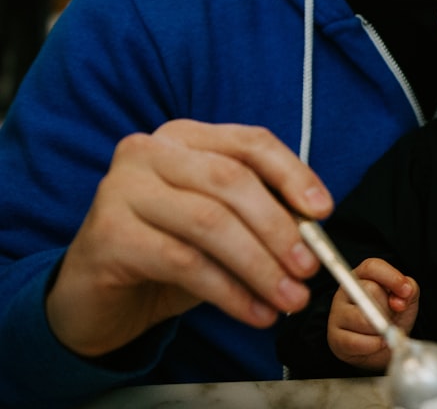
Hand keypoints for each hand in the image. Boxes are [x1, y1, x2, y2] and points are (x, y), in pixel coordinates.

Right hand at [45, 120, 333, 357]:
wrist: (98, 295)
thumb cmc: (169, 251)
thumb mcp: (222, 226)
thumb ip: (263, 216)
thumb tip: (315, 233)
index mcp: (186, 138)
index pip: (251, 143)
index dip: (293, 174)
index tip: (323, 211)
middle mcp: (150, 152)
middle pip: (232, 181)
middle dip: (280, 228)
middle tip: (309, 269)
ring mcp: (122, 189)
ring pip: (210, 223)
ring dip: (260, 266)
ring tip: (289, 298)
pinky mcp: (108, 235)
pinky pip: (184, 262)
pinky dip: (229, 292)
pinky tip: (255, 312)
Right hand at [328, 258, 418, 370]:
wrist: (384, 346)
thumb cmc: (393, 317)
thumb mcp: (406, 299)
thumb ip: (409, 289)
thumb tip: (403, 295)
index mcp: (363, 276)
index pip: (372, 267)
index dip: (391, 277)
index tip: (406, 291)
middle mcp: (347, 291)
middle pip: (370, 291)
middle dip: (387, 308)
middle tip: (391, 317)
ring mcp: (338, 313)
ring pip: (362, 318)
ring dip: (380, 329)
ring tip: (383, 331)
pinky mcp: (335, 337)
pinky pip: (355, 341)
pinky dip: (373, 345)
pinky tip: (377, 343)